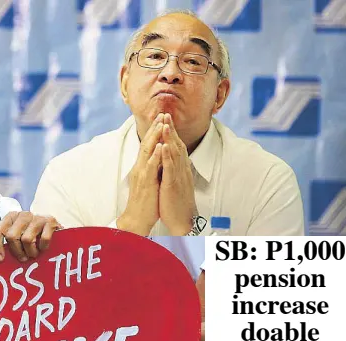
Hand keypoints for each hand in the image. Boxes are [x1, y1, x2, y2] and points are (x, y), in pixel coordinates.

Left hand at [0, 212, 61, 262]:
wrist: (56, 230)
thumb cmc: (34, 237)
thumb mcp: (19, 237)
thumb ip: (9, 244)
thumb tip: (0, 259)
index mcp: (12, 216)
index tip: (0, 259)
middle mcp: (23, 214)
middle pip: (11, 236)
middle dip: (17, 251)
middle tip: (23, 258)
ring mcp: (37, 217)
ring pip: (26, 239)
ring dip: (31, 252)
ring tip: (34, 254)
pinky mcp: (50, 221)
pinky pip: (43, 239)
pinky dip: (43, 248)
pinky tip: (44, 248)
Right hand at [117, 113, 163, 235]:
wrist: (136, 219)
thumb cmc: (145, 203)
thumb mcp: (149, 182)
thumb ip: (152, 170)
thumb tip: (158, 160)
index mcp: (141, 168)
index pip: (147, 146)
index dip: (154, 131)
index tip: (162, 119)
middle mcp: (139, 168)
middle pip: (147, 143)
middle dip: (155, 128)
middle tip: (162, 114)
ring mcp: (141, 174)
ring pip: (147, 151)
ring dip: (155, 136)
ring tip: (162, 123)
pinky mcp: (145, 182)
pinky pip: (150, 166)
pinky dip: (155, 155)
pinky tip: (160, 146)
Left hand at [159, 114, 196, 234]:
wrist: (182, 220)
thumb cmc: (176, 202)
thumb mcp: (175, 181)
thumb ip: (173, 169)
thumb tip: (170, 159)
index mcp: (180, 168)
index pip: (176, 146)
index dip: (171, 132)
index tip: (165, 118)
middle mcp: (181, 169)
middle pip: (177, 144)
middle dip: (171, 128)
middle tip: (165, 113)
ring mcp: (178, 176)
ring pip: (175, 153)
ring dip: (170, 137)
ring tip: (165, 123)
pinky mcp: (173, 185)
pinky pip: (170, 169)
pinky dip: (167, 156)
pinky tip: (164, 146)